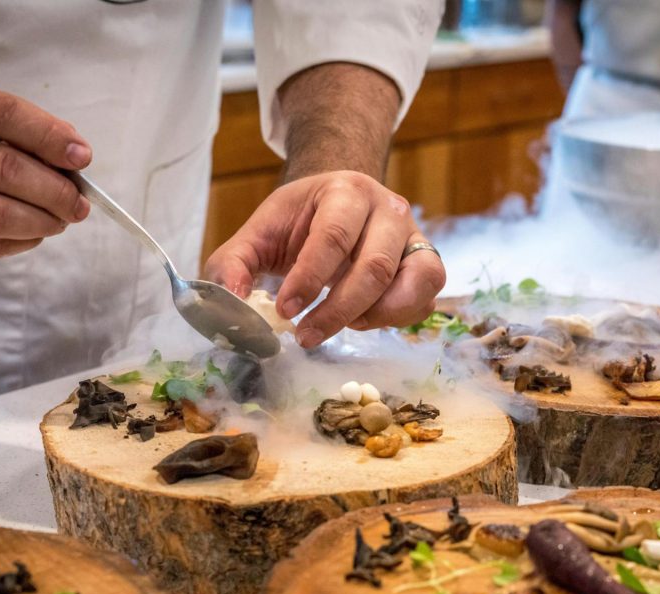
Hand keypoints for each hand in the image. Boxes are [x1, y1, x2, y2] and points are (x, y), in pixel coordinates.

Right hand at [0, 89, 90, 274]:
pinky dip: (24, 241)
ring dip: (43, 220)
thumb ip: (17, 138)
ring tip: (61, 221)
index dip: (48, 134)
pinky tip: (33, 234)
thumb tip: (74, 154)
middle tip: (79, 204)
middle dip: (55, 189)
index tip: (82, 157)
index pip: (1, 113)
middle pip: (4, 167)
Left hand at [204, 171, 445, 347]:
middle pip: (375, 266)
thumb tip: (232, 302)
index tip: (285, 311)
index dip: (309, 279)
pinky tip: (363, 320)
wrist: (339, 203)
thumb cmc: (299, 221)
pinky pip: (425, 300)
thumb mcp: (259, 233)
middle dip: (338, 310)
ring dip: (375, 316)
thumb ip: (234, 264)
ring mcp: (415, 237)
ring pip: (414, 282)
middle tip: (306, 336)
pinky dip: (397, 319)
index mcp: (345, 191)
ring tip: (342, 326)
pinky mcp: (427, 264)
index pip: (333, 236)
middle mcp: (389, 209)